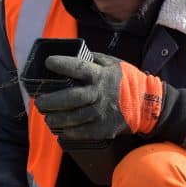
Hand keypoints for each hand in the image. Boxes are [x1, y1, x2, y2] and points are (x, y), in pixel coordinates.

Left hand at [33, 52, 163, 142]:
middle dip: (50, 100)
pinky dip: (66, 131)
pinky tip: (58, 128)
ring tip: (47, 115)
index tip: (48, 63)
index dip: (61, 64)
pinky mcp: (102, 129)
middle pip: (69, 98)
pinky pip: (80, 132)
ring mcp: (100, 113)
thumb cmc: (126, 80)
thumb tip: (70, 54)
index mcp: (100, 75)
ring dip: (55, 118)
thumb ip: (91, 59)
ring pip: (71, 118)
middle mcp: (98, 95)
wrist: (147, 105)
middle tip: (38, 101)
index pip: (77, 68)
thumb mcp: (111, 63)